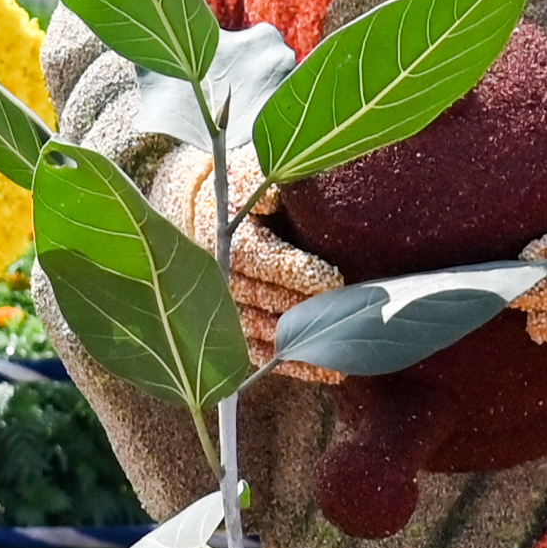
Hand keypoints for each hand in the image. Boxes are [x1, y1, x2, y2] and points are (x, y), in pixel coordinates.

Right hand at [150, 145, 345, 382]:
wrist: (198, 209)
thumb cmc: (242, 188)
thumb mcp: (253, 173)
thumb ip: (271, 184)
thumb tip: (280, 195)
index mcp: (228, 236)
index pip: (261, 258)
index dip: (296, 271)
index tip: (332, 278)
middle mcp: (219, 275)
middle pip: (264, 297)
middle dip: (307, 308)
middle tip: (347, 314)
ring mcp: (221, 307)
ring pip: (260, 330)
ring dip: (301, 343)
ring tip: (343, 353)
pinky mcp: (228, 329)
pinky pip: (257, 354)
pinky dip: (290, 366)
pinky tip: (323, 374)